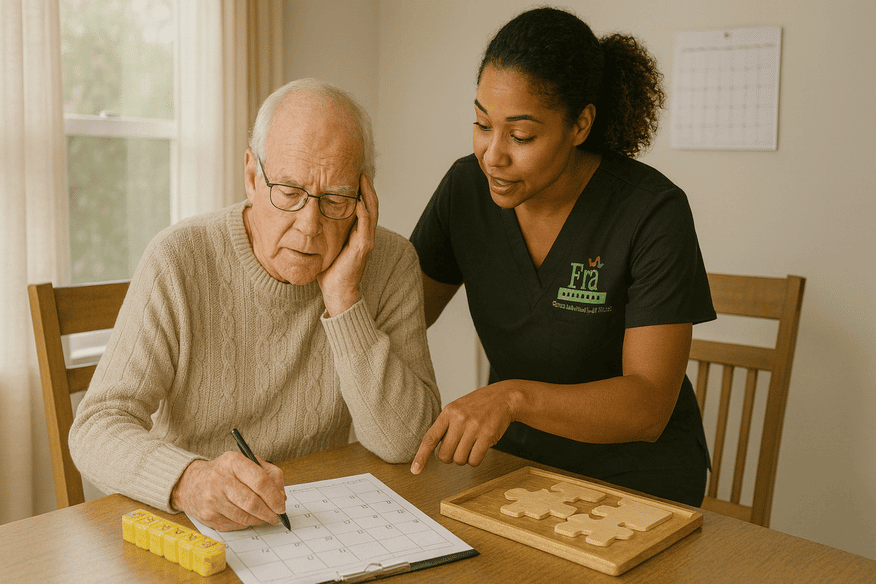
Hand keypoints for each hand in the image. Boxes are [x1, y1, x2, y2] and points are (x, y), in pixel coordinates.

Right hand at [171, 451, 285, 531]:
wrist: (192, 483)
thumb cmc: (225, 473)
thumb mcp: (247, 463)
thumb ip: (269, 474)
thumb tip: (281, 497)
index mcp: (233, 461)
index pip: (260, 481)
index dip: (274, 496)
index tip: (282, 505)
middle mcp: (220, 479)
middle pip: (253, 502)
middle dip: (269, 512)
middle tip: (277, 516)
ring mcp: (212, 499)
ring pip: (245, 517)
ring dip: (259, 520)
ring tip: (265, 517)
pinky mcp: (208, 516)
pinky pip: (235, 525)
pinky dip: (246, 523)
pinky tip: (248, 518)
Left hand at [317, 173, 378, 315]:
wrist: (336, 291)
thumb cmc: (328, 270)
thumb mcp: (324, 244)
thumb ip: (321, 229)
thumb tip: (304, 214)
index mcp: (355, 231)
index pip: (361, 204)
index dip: (359, 188)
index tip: (351, 172)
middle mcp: (364, 233)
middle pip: (370, 203)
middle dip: (366, 186)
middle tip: (360, 169)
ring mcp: (365, 240)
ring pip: (371, 211)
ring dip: (368, 194)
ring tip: (363, 178)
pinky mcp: (363, 247)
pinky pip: (365, 225)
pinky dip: (364, 212)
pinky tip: (358, 200)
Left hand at [410, 381, 517, 473]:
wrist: (504, 397)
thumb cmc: (479, 405)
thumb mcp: (458, 408)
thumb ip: (446, 425)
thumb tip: (434, 449)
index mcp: (448, 412)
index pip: (430, 438)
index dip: (421, 456)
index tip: (415, 470)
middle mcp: (459, 419)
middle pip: (445, 454)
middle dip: (450, 457)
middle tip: (458, 448)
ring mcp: (474, 427)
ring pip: (459, 459)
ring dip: (464, 459)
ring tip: (471, 445)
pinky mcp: (487, 435)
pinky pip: (474, 460)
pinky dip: (475, 460)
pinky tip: (479, 449)